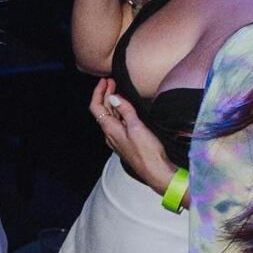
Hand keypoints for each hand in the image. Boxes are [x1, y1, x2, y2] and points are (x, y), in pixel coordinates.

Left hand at [90, 76, 176, 195]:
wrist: (157, 172)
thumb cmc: (148, 152)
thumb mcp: (136, 127)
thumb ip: (125, 110)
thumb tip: (113, 97)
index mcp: (110, 130)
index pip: (96, 107)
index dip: (98, 92)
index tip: (105, 81)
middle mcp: (111, 135)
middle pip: (103, 111)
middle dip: (106, 94)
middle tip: (112, 81)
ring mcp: (118, 139)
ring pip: (110, 117)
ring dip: (112, 102)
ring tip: (118, 90)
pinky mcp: (127, 142)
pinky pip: (118, 123)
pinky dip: (119, 112)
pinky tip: (126, 108)